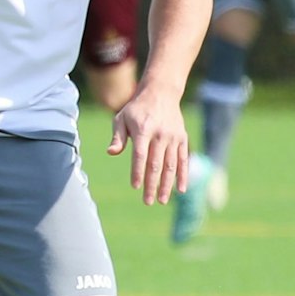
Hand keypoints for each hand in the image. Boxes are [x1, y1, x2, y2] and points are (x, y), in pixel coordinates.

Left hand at [107, 82, 187, 205]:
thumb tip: (111, 153)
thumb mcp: (121, 118)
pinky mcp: (183, 139)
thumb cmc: (136, 109)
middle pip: (156, 164)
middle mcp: (160, 134)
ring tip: (162, 200)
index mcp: (143, 130)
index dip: (138, 172)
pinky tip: (181, 190)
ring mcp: (174, 137)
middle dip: (152, 185)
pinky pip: (183, 160)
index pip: (140, 155)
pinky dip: (183, 175)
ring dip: (167, 184)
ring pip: (171, 165)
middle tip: (148, 201)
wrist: (160, 94)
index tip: (135, 187)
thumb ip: (117, 137)